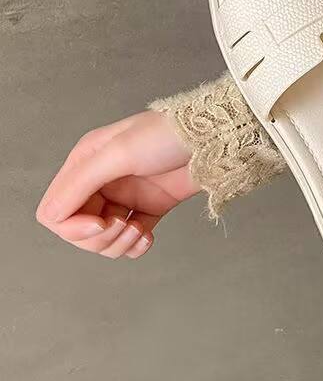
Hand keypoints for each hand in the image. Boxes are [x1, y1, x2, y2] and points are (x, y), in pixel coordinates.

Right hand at [36, 111, 197, 258]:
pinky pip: (129, 240)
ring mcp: (126, 196)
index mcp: (85, 163)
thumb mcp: (118, 153)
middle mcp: (101, 181)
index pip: (55, 211)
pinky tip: (148, 236)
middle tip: (124, 226)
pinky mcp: (150, 208)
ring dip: (118, 244)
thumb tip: (51, 216)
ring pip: (103, 240)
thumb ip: (81, 183)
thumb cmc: (167, 135)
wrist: (214, 138)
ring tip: (139, 231)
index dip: (73, 227)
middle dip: (99, 238)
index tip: (100, 223)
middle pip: (78, 231)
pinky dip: (134, 245)